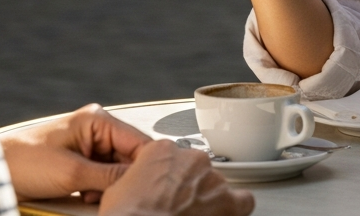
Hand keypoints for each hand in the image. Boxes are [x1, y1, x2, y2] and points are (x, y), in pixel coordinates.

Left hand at [0, 103, 150, 202]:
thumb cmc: (27, 162)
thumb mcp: (73, 173)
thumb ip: (109, 177)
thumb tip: (139, 181)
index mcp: (98, 119)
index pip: (137, 140)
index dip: (145, 163)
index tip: (149, 186)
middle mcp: (97, 128)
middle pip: (127, 155)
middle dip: (122, 178)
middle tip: (114, 195)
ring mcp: (88, 144)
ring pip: (115, 168)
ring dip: (109, 186)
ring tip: (91, 197)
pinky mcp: (80, 160)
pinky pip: (102, 175)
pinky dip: (98, 189)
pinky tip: (86, 198)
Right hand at [99, 139, 253, 215]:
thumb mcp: (118, 190)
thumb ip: (135, 179)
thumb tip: (137, 189)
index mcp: (163, 150)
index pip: (172, 158)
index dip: (168, 179)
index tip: (164, 193)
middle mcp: (191, 159)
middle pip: (196, 170)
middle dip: (188, 188)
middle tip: (176, 208)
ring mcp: (211, 179)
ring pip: (216, 186)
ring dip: (207, 200)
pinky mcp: (226, 201)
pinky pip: (242, 201)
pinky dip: (236, 209)